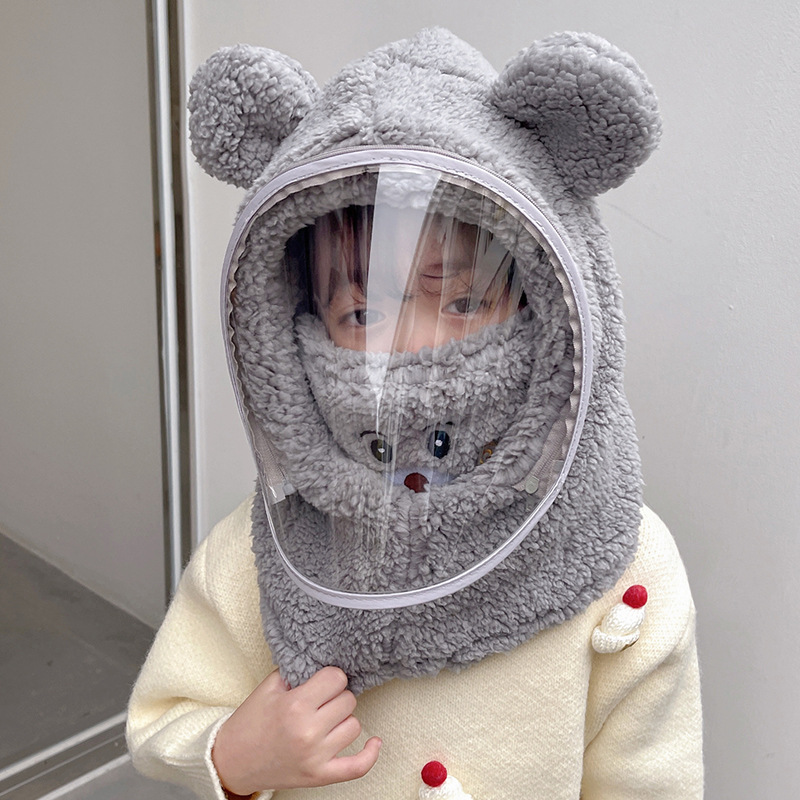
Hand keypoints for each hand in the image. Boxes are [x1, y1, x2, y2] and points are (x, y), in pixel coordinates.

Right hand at [211, 666, 381, 794]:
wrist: (232, 761)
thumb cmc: (250, 722)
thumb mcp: (269, 688)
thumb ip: (298, 671)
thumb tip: (325, 661)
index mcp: (295, 706)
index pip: (336, 678)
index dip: (330, 677)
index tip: (322, 681)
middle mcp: (308, 731)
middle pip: (348, 700)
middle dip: (335, 697)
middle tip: (319, 701)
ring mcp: (316, 756)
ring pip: (354, 725)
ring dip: (342, 720)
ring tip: (324, 720)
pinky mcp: (319, 776)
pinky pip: (357, 767)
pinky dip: (369, 755)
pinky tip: (374, 742)